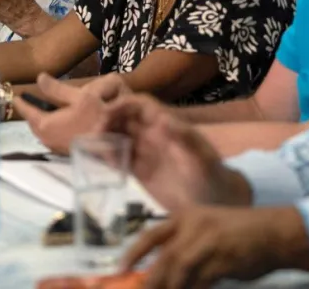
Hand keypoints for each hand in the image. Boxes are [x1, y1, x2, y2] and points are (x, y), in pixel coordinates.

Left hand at [14, 73, 130, 153]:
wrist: (113, 144)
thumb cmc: (96, 118)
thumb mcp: (79, 97)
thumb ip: (56, 88)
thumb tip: (40, 77)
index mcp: (45, 124)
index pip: (28, 112)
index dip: (22, 103)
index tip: (16, 97)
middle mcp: (46, 138)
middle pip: (34, 124)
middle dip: (31, 114)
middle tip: (30, 105)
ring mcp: (56, 147)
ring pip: (42, 133)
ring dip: (41, 123)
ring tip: (44, 113)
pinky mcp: (65, 152)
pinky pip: (51, 138)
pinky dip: (51, 130)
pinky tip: (59, 125)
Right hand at [97, 94, 251, 211]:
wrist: (217, 203)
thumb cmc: (212, 177)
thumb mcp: (201, 159)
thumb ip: (184, 140)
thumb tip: (163, 119)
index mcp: (167, 126)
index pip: (141, 105)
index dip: (123, 105)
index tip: (106, 114)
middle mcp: (154, 135)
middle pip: (125, 119)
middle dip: (108, 121)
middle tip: (94, 134)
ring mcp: (147, 153)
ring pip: (119, 137)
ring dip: (104, 138)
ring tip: (92, 148)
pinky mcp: (141, 172)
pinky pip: (120, 159)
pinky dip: (107, 157)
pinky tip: (97, 161)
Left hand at [122, 206, 308, 288]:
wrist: (274, 231)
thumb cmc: (239, 233)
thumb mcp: (206, 230)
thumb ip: (184, 247)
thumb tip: (159, 273)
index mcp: (186, 217)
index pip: (151, 236)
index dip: (132, 254)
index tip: (120, 270)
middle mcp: (194, 227)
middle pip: (163, 260)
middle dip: (150, 282)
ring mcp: (209, 243)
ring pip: (179, 274)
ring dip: (171, 288)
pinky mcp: (223, 261)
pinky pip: (200, 283)